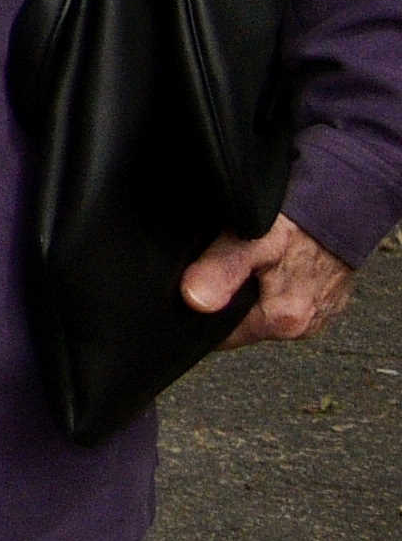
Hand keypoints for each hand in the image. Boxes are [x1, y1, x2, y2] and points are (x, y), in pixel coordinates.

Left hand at [186, 216, 353, 348]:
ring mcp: (318, 313)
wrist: (347, 202)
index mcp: (284, 321)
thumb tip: (195, 301)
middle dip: (227, 300)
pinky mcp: (326, 298)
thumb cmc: (300, 221)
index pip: (222, 337)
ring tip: (246, 259)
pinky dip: (273, 282)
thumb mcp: (251, 241)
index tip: (192, 286)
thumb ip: (221, 271)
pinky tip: (269, 260)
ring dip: (250, 290)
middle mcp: (305, 325)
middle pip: (244, 324)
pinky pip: (286, 296)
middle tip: (218, 264)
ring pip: (264, 310)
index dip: (200, 314)